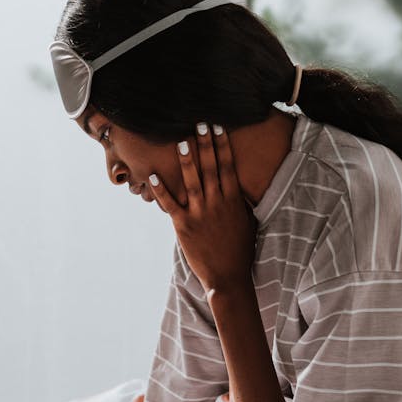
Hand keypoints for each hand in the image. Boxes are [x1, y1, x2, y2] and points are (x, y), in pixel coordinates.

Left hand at [149, 123, 255, 295]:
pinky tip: (153, 175)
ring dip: (186, 161)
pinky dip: (160, 190)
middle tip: (200, 124)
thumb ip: (242, 202)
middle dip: (205, 145)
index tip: (219, 128)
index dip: (223, 146)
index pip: (228, 166)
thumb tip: (241, 185)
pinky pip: (170, 204)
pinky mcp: (183, 225)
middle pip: (210, 167)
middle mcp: (216, 203)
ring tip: (181, 141)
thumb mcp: (248, 222)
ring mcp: (199, 213)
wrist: (228, 277)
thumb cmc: (240, 250)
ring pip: (191, 181)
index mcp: (233, 200)